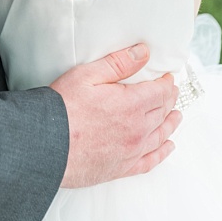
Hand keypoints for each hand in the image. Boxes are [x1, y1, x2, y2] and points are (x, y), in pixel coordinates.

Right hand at [52, 42, 180, 187]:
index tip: (166, 78)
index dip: (166, 83)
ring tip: (175, 116)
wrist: (46, 144)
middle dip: (169, 99)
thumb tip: (142, 52)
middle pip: (163, 112)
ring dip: (171, 123)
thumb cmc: (61, 109)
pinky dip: (163, 152)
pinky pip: (152, 160)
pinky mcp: (123, 167)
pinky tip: (167, 147)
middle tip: (170, 93)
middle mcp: (138, 130)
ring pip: (161, 135)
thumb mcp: (86, 75)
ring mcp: (132, 150)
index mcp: (131, 105)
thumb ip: (117, 63)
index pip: (160, 92)